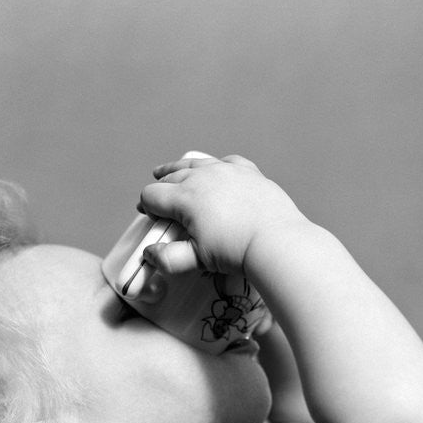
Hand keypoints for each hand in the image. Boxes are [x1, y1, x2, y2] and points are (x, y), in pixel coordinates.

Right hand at [138, 154, 304, 277]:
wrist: (275, 242)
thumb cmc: (237, 251)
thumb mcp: (197, 259)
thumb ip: (169, 258)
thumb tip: (151, 254)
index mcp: (185, 197)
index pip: (153, 195)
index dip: (147, 207)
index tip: (151, 216)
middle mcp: (203, 177)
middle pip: (171, 176)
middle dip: (161, 189)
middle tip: (159, 203)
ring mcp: (227, 171)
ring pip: (195, 163)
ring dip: (179, 169)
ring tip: (168, 171)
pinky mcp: (248, 172)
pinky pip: (226, 162)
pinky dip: (216, 166)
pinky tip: (214, 170)